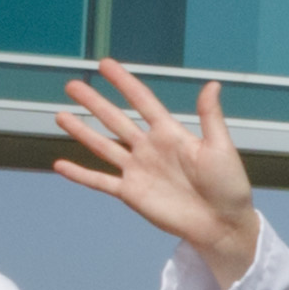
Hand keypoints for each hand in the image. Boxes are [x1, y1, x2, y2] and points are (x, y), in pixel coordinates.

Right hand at [46, 61, 260, 286]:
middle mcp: (149, 148)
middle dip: (94, 102)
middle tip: (71, 85)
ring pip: (103, 146)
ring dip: (82, 131)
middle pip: (115, 119)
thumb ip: (210, 117)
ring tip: (60, 115)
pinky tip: (60, 164)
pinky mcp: (131, 193)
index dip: (124, 83)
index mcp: (170, 134)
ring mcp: (138, 170)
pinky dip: (80, 174)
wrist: (222, 224)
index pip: (142, 101)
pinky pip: (100, 181)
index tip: (105, 64)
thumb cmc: (228, 186)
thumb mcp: (221, 147)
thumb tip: (212, 83)